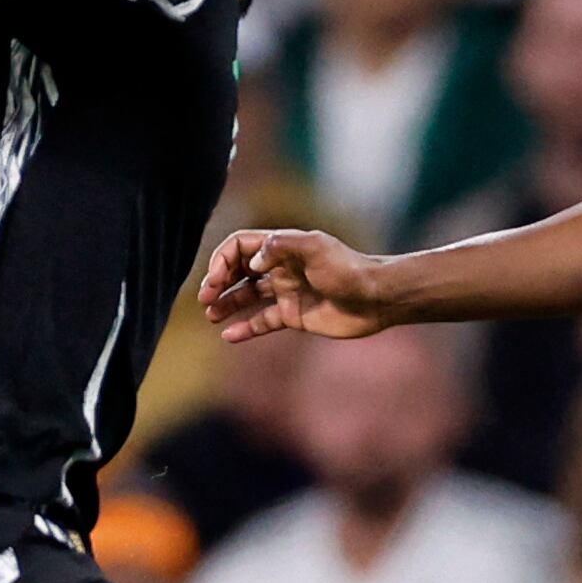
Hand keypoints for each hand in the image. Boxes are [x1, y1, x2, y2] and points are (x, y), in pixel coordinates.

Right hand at [200, 226, 390, 339]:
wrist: (377, 298)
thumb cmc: (349, 269)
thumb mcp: (316, 248)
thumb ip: (280, 247)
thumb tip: (252, 262)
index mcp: (282, 247)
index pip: (240, 246)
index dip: (223, 260)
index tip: (216, 279)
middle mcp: (281, 268)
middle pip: (238, 271)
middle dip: (218, 281)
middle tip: (205, 298)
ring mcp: (286, 292)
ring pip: (246, 296)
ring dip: (226, 303)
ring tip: (210, 314)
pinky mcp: (294, 316)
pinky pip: (262, 321)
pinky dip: (245, 328)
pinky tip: (228, 335)